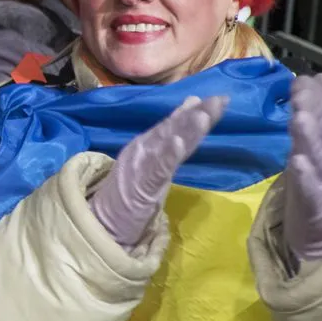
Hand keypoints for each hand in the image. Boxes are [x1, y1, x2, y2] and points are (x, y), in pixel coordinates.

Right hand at [89, 96, 226, 247]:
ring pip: (168, 145)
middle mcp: (143, 149)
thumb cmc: (128, 195)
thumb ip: (165, 148)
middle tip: (219, 100)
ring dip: (185, 130)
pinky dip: (168, 154)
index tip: (218, 99)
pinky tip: (178, 142)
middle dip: (197, 115)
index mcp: (147, 145)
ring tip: (202, 115)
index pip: (174, 125)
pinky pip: (158, 168)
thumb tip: (183, 129)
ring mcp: (141, 165)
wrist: (101, 221)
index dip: (195, 112)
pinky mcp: (141, 184)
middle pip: (173, 130)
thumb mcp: (151, 166)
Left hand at [280, 74, 321, 262]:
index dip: (317, 98)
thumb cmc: (320, 178)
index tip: (302, 80)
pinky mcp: (315, 202)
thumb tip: (320, 78)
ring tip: (299, 118)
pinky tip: (296, 162)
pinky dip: (305, 174)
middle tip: (300, 92)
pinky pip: (309, 187)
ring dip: (309, 136)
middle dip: (314, 111)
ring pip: (318, 156)